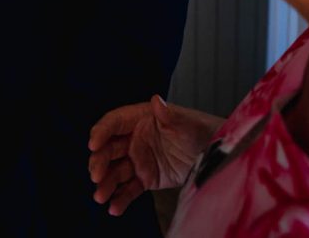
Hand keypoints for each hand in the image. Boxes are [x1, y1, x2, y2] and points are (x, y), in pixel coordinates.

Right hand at [87, 95, 222, 215]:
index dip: (101, 133)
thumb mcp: (186, 122)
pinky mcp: (146, 179)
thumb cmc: (200, 130)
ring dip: (106, 184)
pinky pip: (129, 189)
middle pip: (108, 150)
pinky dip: (121, 198)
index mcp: (139, 119)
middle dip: (99, 163)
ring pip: (115, 172)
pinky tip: (114, 208)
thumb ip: (169, 115)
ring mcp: (139, 160)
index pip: (113, 124)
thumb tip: (156, 101)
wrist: (215, 154)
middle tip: (96, 176)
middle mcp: (134, 139)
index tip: (93, 144)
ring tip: (101, 197)